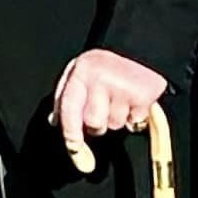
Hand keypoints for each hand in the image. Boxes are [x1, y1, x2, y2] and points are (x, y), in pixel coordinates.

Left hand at [52, 48, 166, 152]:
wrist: (139, 50)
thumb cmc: (104, 67)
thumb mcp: (80, 74)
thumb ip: (66, 97)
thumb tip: (55, 122)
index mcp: (80, 71)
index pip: (69, 105)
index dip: (70, 130)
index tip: (73, 147)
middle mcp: (99, 76)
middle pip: (93, 122)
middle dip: (98, 124)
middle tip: (104, 109)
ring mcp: (121, 85)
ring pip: (115, 124)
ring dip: (117, 119)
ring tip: (119, 100)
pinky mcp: (142, 94)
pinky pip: (135, 122)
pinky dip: (135, 118)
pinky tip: (133, 102)